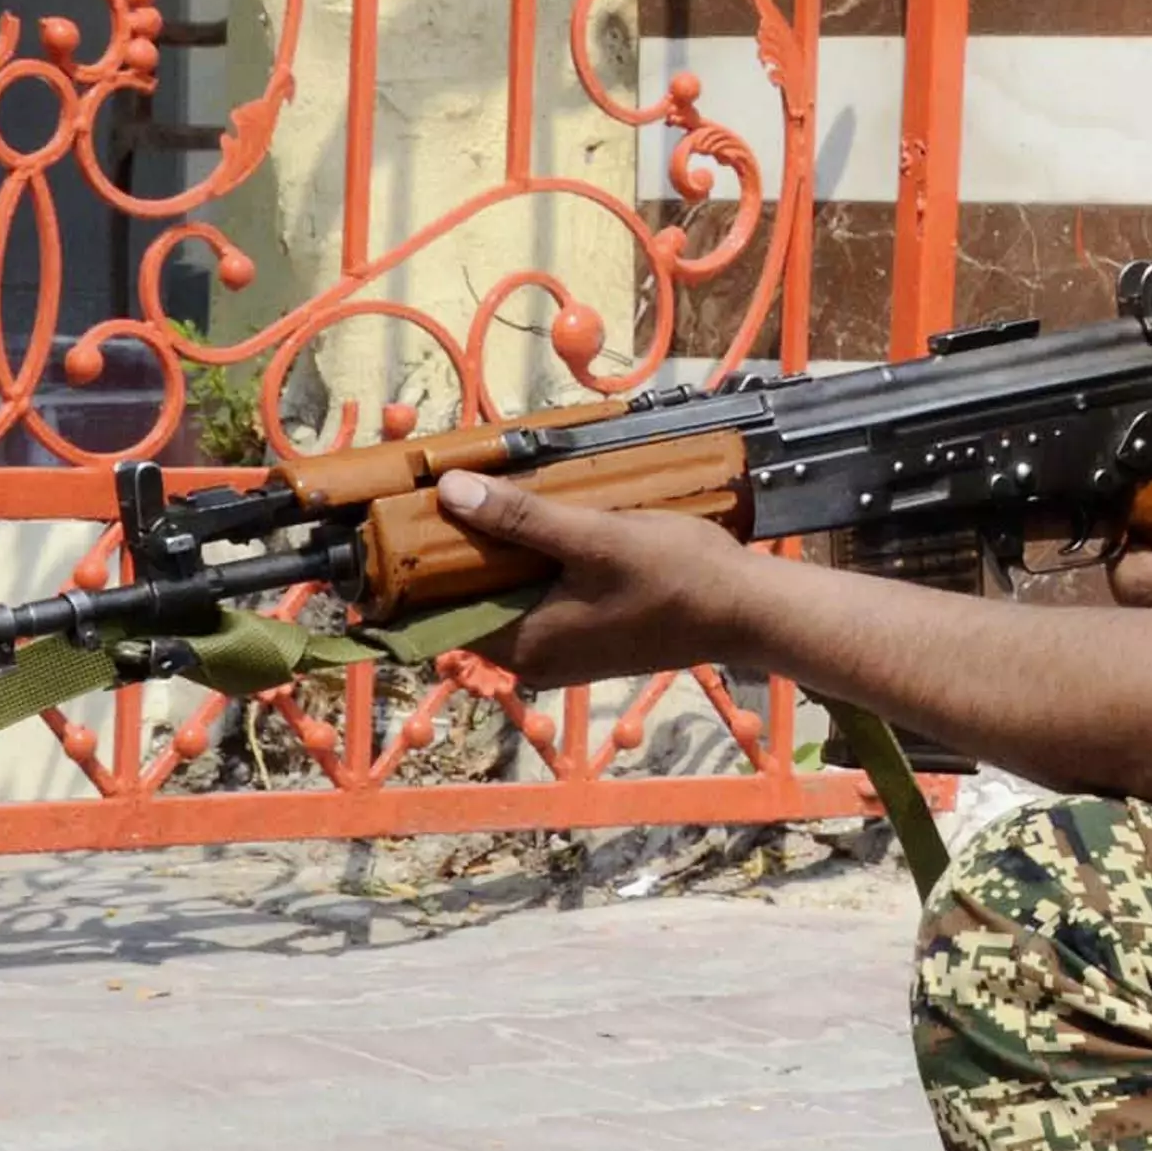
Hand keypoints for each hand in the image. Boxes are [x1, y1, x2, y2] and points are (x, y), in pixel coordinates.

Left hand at [436, 472, 768, 691]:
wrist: (748, 610)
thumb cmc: (677, 577)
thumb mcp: (595, 537)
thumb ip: (521, 518)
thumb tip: (450, 490)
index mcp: (524, 645)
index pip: (436, 615)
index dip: (415, 570)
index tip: (403, 521)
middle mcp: (534, 660)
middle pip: (470, 604)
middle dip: (459, 553)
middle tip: (453, 494)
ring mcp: (562, 653)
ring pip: (505, 601)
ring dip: (497, 558)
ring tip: (494, 503)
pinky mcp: (587, 641)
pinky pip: (537, 604)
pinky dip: (530, 571)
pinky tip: (542, 531)